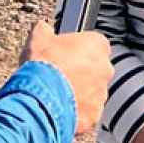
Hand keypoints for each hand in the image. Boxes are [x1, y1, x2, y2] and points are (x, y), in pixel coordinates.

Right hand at [21, 20, 110, 134]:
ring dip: (77, 91)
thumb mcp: (38, 38)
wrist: (39, 100)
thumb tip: (42, 27)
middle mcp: (105, 69)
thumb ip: (44, 30)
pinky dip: (74, 110)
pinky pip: (86, 111)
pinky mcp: (94, 115)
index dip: (76, 48)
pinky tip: (56, 106)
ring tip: (54, 92)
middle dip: (80, 71)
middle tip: (58, 73)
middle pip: (95, 68)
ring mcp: (101, 94)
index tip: (64, 52)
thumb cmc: (43, 66)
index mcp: (97, 46)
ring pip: (92, 91)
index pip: (93, 43)